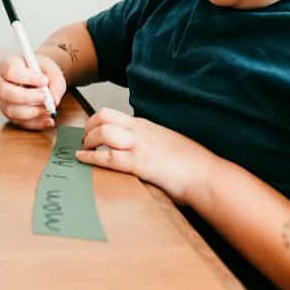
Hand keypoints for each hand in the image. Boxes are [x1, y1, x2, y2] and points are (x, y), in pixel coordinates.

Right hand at [0, 54, 65, 129]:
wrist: (38, 79)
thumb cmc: (41, 72)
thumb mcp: (51, 71)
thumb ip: (54, 83)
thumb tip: (53, 101)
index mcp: (7, 66)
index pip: (11, 72)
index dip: (28, 78)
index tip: (45, 80)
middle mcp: (0, 84)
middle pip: (6, 93)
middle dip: (28, 97)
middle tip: (45, 96)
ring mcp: (3, 102)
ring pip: (11, 111)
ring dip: (33, 112)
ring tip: (49, 108)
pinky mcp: (10, 115)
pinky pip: (20, 123)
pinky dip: (36, 123)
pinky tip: (48, 119)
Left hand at [75, 107, 218, 204]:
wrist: (207, 174)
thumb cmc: (191, 163)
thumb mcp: (167, 143)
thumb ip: (150, 141)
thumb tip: (139, 149)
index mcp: (146, 125)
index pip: (113, 115)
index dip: (96, 122)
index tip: (90, 132)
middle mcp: (140, 131)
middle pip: (103, 116)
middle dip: (88, 126)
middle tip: (84, 141)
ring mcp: (139, 146)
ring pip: (102, 132)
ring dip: (88, 141)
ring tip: (84, 151)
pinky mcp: (140, 164)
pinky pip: (108, 157)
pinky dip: (91, 157)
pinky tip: (81, 159)